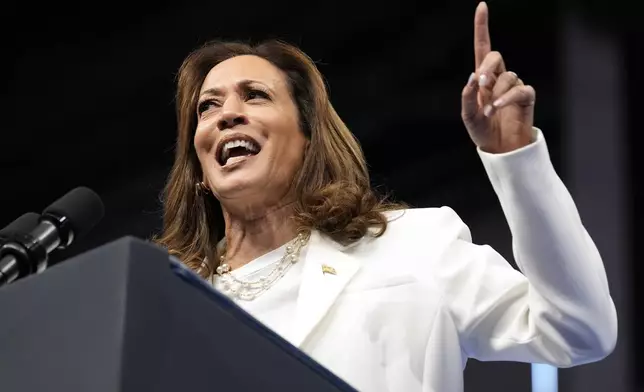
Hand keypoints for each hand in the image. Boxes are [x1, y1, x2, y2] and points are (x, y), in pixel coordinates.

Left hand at [461, 2, 535, 153]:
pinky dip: (507, 98)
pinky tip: (497, 108)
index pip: (483, 47)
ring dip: (495, 93)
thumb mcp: (468, 116)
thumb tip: (472, 78)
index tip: (482, 6)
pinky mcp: (526, 97)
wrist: (500, 148)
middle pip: (495, 56)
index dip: (482, 27)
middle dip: (487, 67)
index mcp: (483, 78)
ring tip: (488, 111)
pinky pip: (520, 89)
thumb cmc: (483, 131)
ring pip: (507, 76)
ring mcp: (514, 86)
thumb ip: (466, 98)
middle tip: (480, 83)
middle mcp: (499, 78)